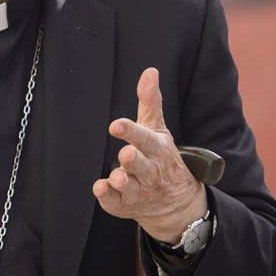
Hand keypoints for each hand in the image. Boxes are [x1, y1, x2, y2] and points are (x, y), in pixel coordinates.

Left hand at [92, 68, 205, 242]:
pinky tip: (100, 188)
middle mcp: (149, 171)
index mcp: (157, 149)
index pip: (145, 139)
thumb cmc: (161, 159)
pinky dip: (108, 197)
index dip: (131, 132)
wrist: (175, 203)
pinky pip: (115, 202)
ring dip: (122, 181)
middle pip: (140, 165)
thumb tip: (150, 71)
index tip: (116, 124)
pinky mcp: (125, 204)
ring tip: (117, 177)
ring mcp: (138, 189)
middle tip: (126, 154)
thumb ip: (151, 102)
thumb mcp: (158, 130)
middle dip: (134, 160)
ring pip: (129, 186)